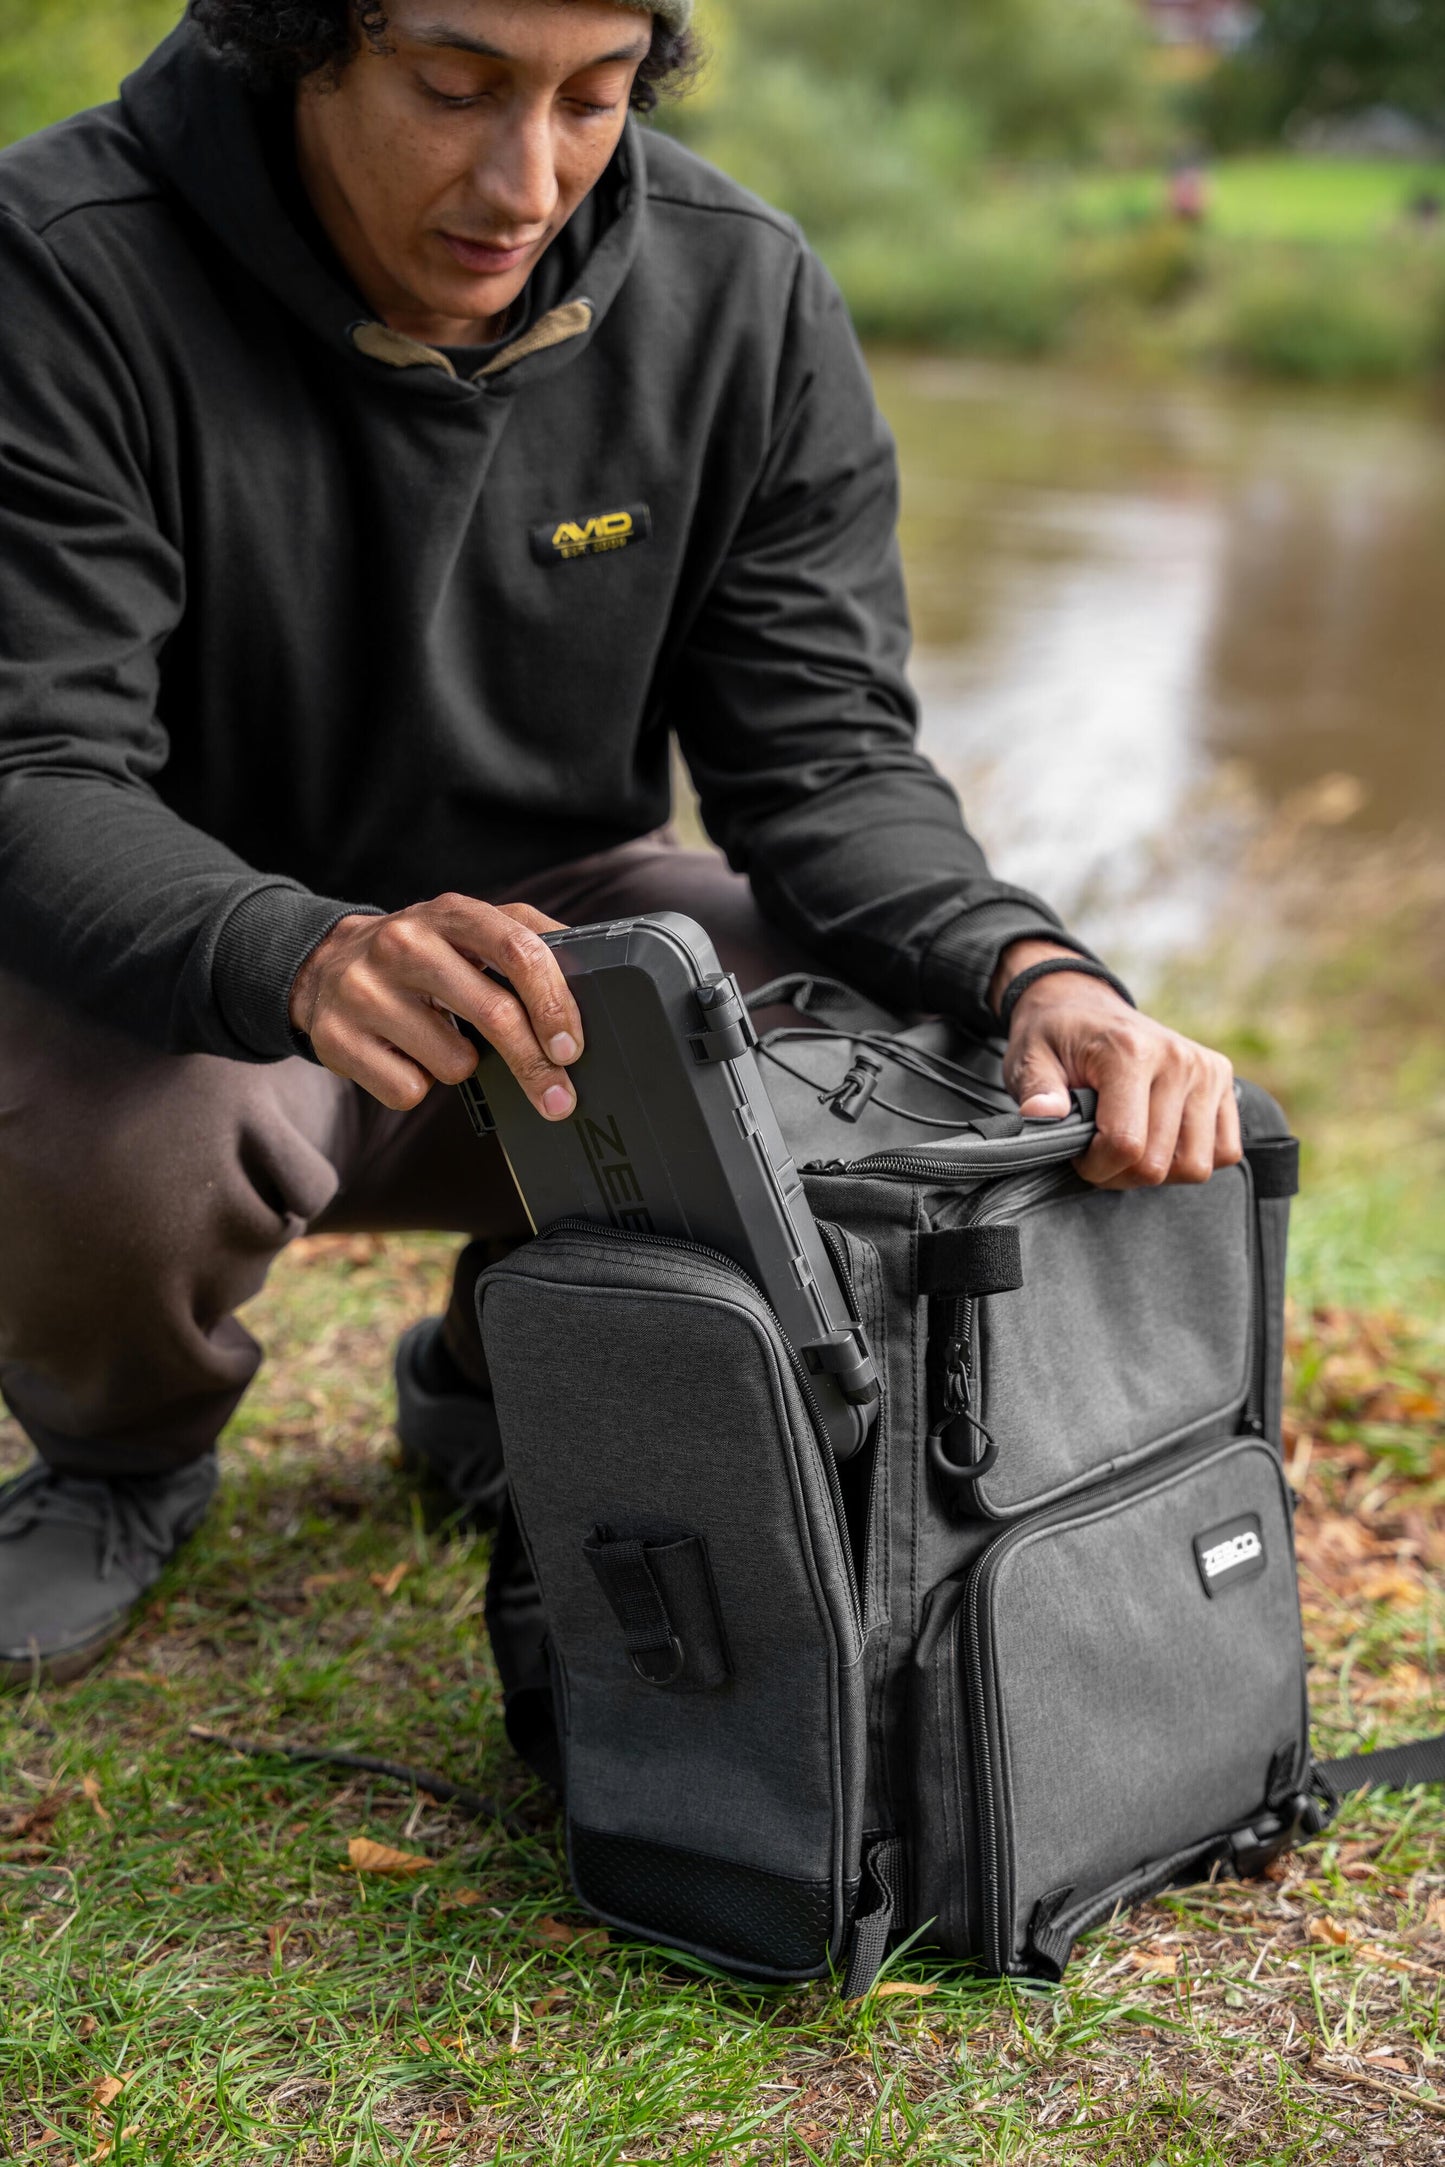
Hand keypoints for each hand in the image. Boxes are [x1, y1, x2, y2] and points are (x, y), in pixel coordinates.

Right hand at [288, 895, 583, 1116]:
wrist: (322, 967)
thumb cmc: (417, 954)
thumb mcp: (464, 928)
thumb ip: (525, 938)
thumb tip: (594, 966)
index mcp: (449, 914)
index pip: (518, 950)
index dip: (554, 1003)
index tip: (571, 1047)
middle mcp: (404, 944)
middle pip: (494, 1015)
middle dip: (535, 1066)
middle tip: (559, 1096)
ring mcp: (365, 991)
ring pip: (453, 1063)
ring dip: (460, 1067)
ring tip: (437, 1040)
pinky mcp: (336, 1039)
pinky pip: (410, 1090)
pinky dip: (418, 1084)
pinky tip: (403, 1055)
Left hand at [991, 941, 1241, 1190]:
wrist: (1083, 1005)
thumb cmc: (1056, 1039)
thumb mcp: (1030, 1059)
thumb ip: (1037, 1090)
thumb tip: (1041, 1114)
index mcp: (1130, 1052)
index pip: (1126, 1144)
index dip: (1096, 1167)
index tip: (1077, 1155)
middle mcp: (1178, 1059)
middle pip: (1160, 1163)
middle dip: (1121, 1174)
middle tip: (1098, 1154)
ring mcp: (1206, 1069)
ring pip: (1196, 1165)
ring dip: (1157, 1172)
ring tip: (1129, 1147)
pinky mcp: (1223, 1079)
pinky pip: (1225, 1150)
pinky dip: (1191, 1157)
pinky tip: (1160, 1140)